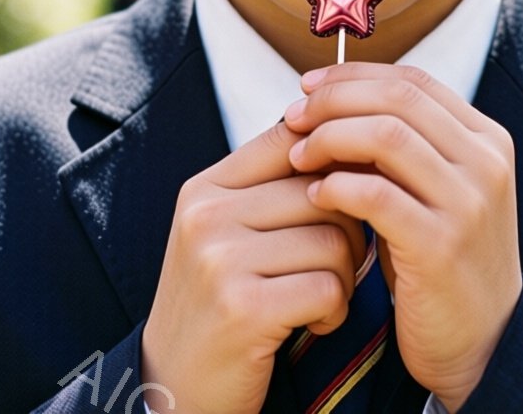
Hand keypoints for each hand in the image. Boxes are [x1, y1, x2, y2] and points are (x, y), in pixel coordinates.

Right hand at [141, 118, 368, 413]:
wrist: (175, 387)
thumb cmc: (218, 306)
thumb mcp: (225, 236)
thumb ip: (270, 190)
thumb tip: (339, 136)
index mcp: (204, 189)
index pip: (289, 139)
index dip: (334, 164)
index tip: (345, 202)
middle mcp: (206, 215)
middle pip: (324, 192)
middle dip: (346, 233)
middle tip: (331, 269)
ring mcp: (219, 260)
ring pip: (334, 241)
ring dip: (343, 278)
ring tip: (317, 300)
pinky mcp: (242, 307)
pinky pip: (328, 288)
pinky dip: (334, 312)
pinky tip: (312, 324)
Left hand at [284, 62, 522, 410]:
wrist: (482, 340)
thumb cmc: (438, 258)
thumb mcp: (429, 190)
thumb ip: (396, 147)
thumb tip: (323, 100)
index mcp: (485, 139)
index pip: (412, 81)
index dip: (353, 76)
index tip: (307, 86)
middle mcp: (485, 163)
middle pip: (398, 99)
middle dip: (335, 101)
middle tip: (293, 118)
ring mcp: (468, 204)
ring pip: (387, 136)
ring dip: (330, 138)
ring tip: (298, 157)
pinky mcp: (441, 246)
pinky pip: (377, 196)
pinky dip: (337, 187)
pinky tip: (314, 196)